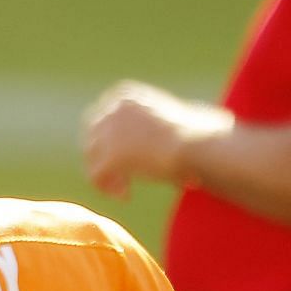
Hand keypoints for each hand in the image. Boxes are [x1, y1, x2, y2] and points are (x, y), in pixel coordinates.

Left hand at [82, 81, 232, 197]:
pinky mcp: (109, 155)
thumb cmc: (198, 132)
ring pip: (92, 158)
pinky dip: (108, 188)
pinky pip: (96, 176)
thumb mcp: (170, 117)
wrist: (199, 143)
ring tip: (126, 189)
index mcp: (125, 96)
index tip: (123, 160)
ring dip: (108, 176)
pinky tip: (126, 195)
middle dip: (104, 159)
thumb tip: (145, 137)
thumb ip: (148, 124)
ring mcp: (108, 132)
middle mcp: (112, 109)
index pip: (100, 119)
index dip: (107, 142)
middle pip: (91, 138)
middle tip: (121, 180)